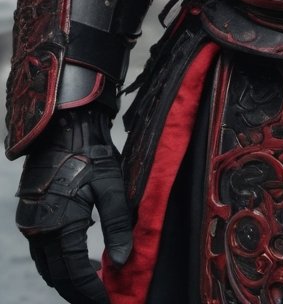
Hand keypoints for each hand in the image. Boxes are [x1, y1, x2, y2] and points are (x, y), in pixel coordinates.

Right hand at [16, 106, 131, 303]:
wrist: (64, 126)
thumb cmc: (90, 152)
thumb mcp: (111, 186)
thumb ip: (118, 225)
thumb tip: (123, 261)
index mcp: (61, 225)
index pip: (75, 275)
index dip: (91, 293)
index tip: (108, 302)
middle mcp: (40, 229)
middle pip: (58, 277)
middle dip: (78, 292)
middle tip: (100, 299)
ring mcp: (31, 222)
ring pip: (47, 266)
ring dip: (67, 279)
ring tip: (92, 282)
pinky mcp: (30, 214)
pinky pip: (42, 251)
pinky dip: (58, 262)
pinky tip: (78, 258)